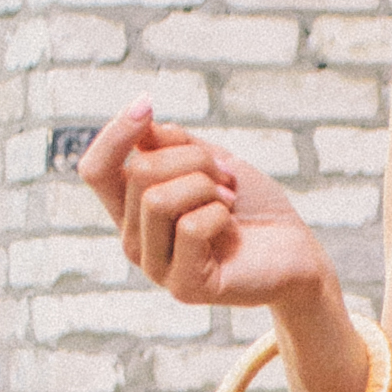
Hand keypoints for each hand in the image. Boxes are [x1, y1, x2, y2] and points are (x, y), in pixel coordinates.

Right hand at [79, 97, 328, 314]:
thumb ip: (171, 144)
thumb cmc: (251, 206)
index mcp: (132, 210)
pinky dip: (219, 214)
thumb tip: (140, 125)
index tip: (145, 104)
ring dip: (205, 185)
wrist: (295, 249)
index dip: (114, 134)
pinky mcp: (184, 287)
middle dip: (192, 158)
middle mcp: (135, 240)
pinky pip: (189, 228)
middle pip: (138, 173)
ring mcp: (156, 267)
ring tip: (228, 200)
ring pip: (157, 199)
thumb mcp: (209, 160)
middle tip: (225, 176)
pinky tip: (231, 226)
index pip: (96, 170)